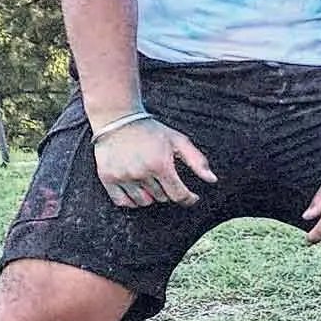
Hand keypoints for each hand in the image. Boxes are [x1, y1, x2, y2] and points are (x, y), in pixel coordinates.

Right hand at [92, 115, 216, 207]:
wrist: (117, 118)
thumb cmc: (151, 130)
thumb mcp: (178, 140)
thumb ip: (197, 161)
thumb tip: (212, 180)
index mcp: (160, 164)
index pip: (178, 195)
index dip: (188, 199)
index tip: (191, 197)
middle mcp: (141, 172)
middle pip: (162, 198)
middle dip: (167, 190)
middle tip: (163, 176)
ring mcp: (122, 176)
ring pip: (143, 202)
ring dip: (150, 196)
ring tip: (149, 180)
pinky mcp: (107, 178)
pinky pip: (123, 202)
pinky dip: (131, 200)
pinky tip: (136, 188)